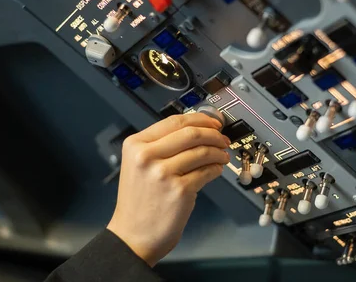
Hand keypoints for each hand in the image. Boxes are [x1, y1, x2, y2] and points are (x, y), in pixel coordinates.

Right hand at [107, 113, 230, 266]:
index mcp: (136, 145)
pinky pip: (207, 172)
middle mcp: (147, 156)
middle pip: (191, 133)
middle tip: (223, 138)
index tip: (213, 122)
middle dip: (213, 134)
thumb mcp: (138, 165)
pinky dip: (216, 168)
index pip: (174, 122)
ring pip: (202, 151)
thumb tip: (196, 131)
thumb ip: (160, 146)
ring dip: (218, 152)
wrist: (132, 237)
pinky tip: (216, 169)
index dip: (200, 119)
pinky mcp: (180, 190)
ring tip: (222, 155)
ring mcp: (164, 173)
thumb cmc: (138, 203)